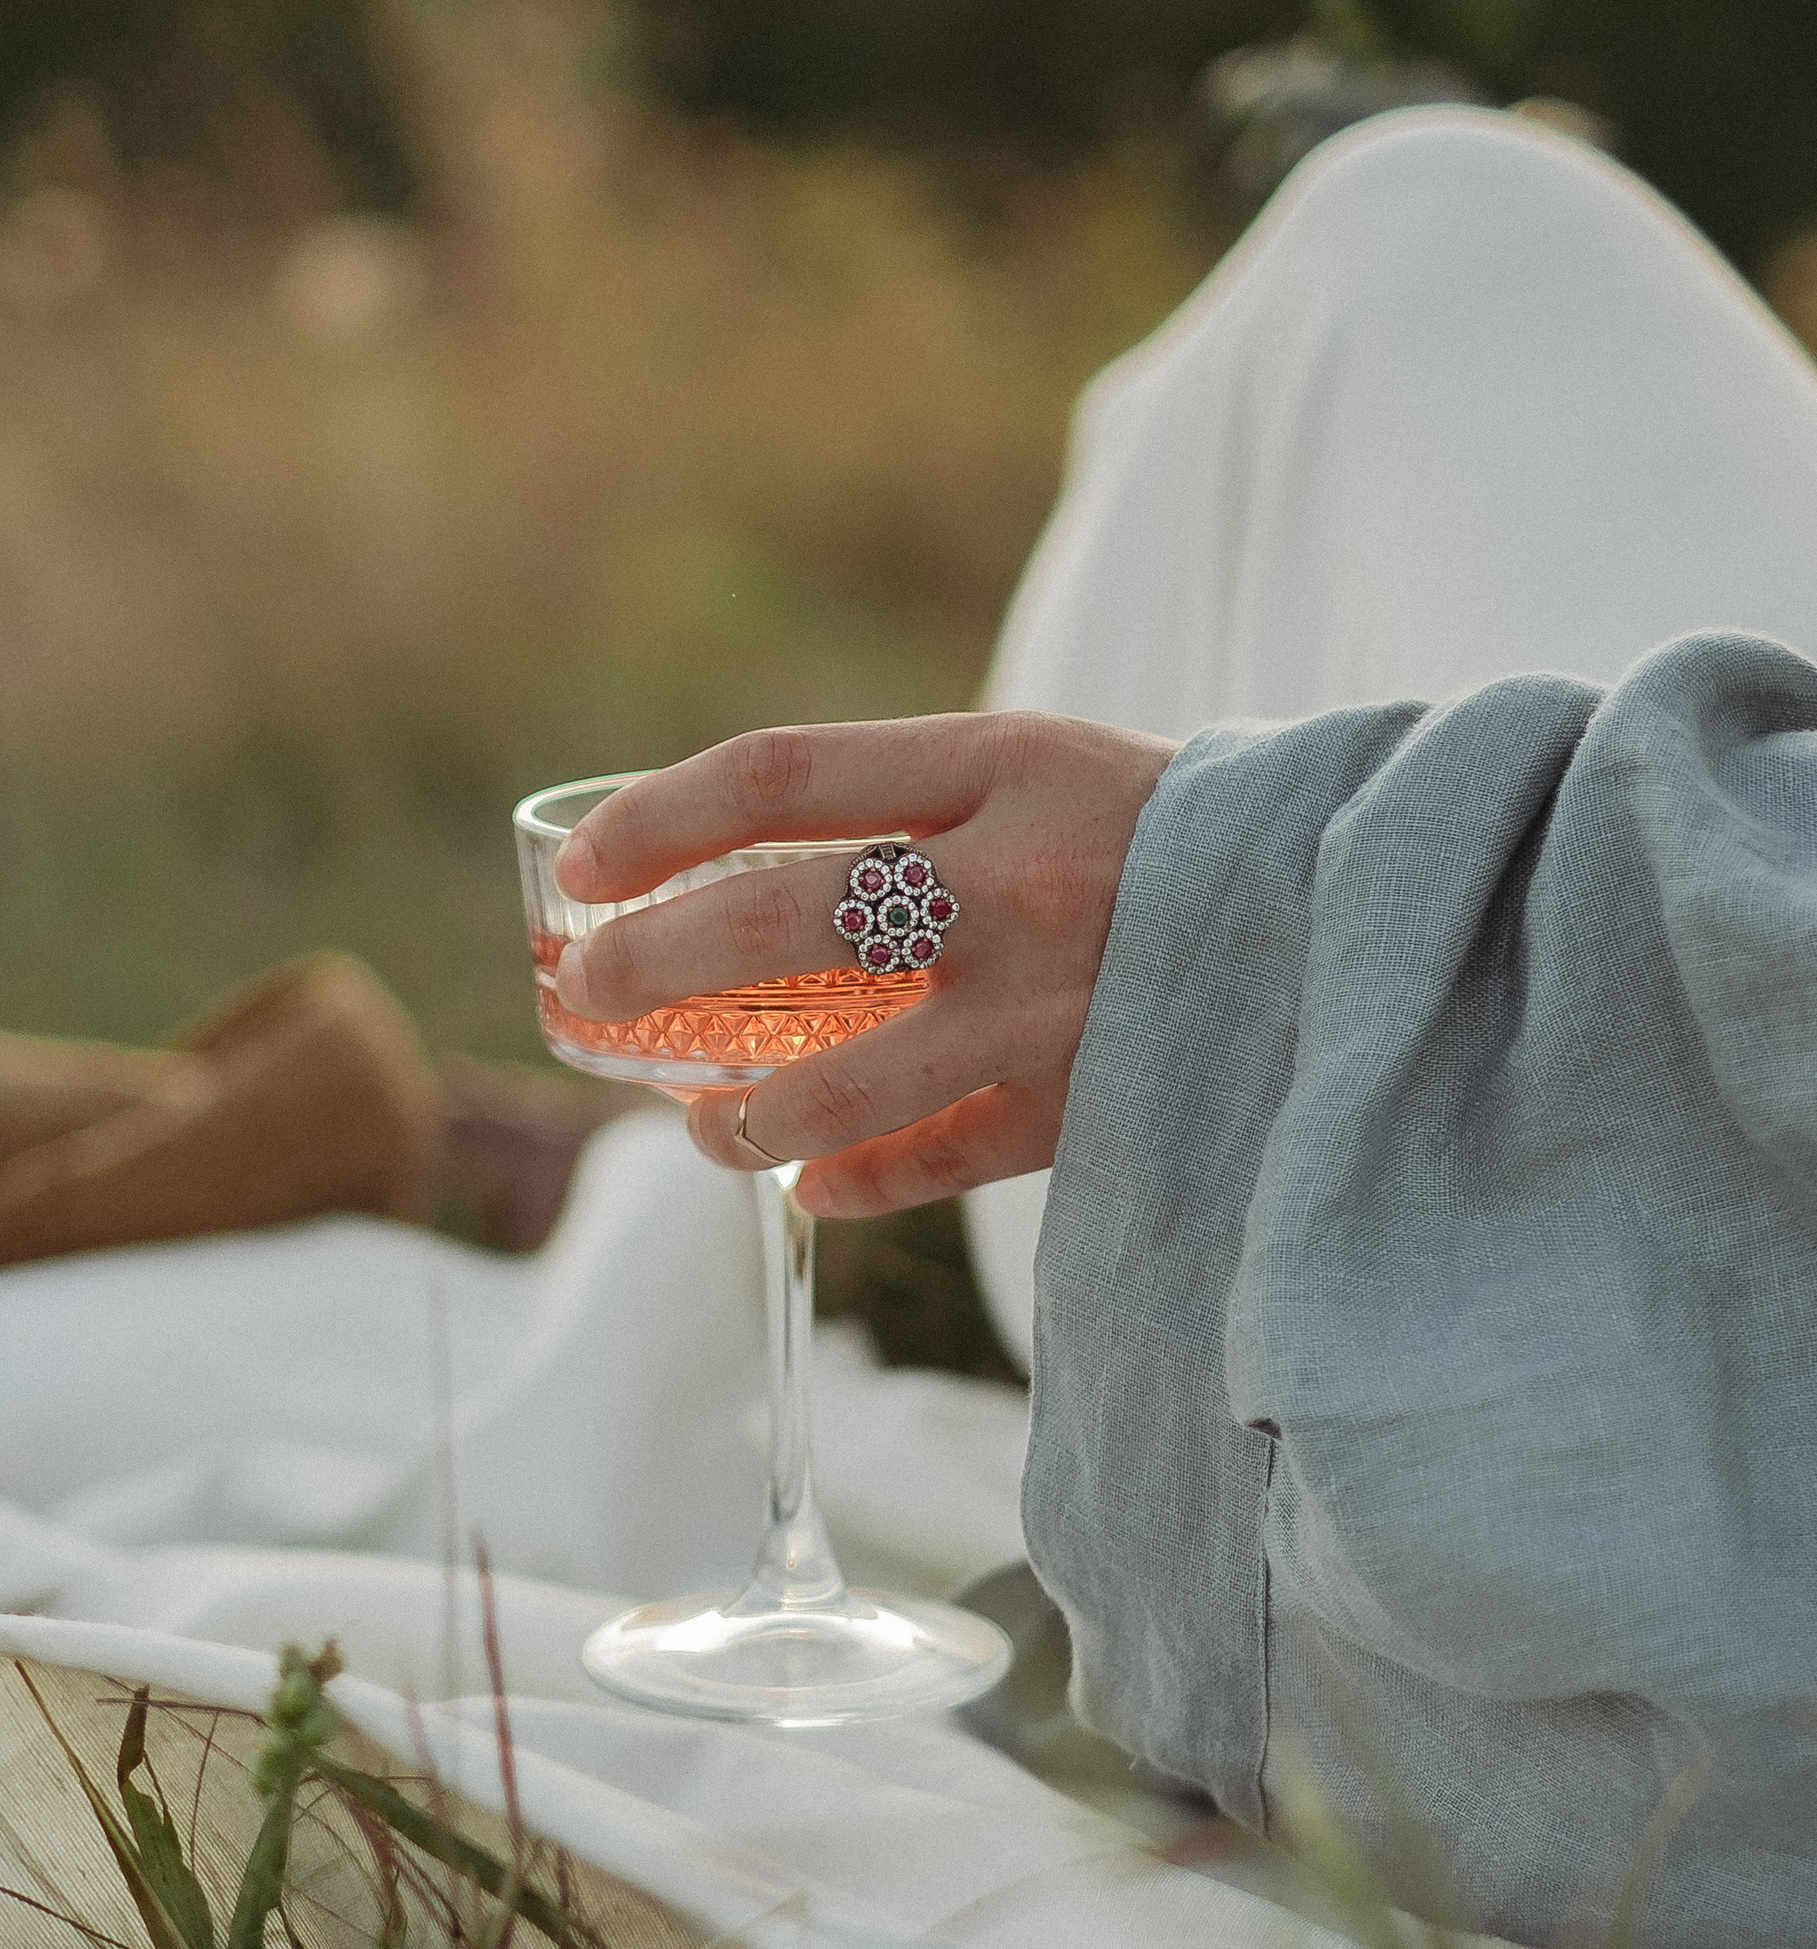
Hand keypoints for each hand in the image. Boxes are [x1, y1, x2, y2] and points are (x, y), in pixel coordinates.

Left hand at [552, 712, 1172, 1215]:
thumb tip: (714, 879)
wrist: (1367, 908)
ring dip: (739, 1113)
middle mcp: (1020, 880)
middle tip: (591, 996)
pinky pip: (929, 1165)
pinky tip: (808, 1183)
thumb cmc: (1161, 835)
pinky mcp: (1092, 1107)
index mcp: (1005, 764)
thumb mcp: (1040, 772)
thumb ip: (907, 812)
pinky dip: (849, 1181)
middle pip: (777, 920)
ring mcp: (1055, 1007)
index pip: (782, 775)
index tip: (582, 867)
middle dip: (654, 966)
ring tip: (702, 1125)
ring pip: (838, 1082)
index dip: (659, 819)